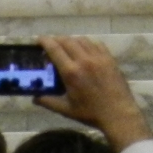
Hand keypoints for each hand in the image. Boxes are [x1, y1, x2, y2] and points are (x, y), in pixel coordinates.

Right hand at [35, 35, 152, 152]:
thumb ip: (49, 102)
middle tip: (52, 43)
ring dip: (72, 40)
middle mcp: (83, 60)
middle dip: (57, 39)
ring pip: (82, 40)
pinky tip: (86, 49)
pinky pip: (96, 44)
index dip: (45, 41)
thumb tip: (34, 98)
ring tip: (68, 46)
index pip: (54, 49)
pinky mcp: (109, 58)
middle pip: (67, 41)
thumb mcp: (67, 109)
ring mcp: (98, 57)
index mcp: (71, 72)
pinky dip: (88, 43)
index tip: (39, 39)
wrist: (118, 113)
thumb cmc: (90, 113)